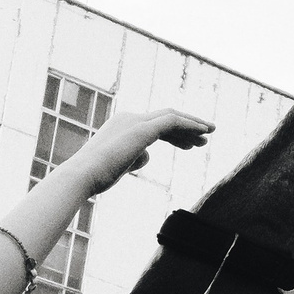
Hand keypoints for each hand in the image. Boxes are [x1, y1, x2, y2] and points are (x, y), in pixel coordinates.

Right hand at [71, 107, 213, 193]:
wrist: (82, 175)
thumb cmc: (96, 176)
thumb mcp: (119, 167)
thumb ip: (134, 158)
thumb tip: (147, 156)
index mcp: (121, 126)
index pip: (153, 125)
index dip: (175, 134)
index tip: (191, 145)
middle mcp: (128, 118)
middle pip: (165, 118)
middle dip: (187, 127)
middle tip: (206, 136)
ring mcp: (135, 121)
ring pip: (172, 117)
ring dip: (193, 124)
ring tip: (210, 133)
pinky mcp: (143, 129)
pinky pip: (173, 122)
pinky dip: (190, 125)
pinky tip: (204, 132)